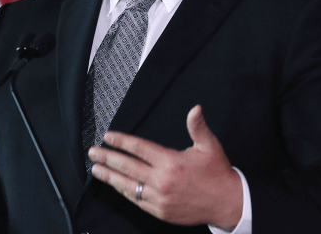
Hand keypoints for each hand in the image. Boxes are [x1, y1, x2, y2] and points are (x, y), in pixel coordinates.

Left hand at [88, 105, 242, 230]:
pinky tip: (116, 186)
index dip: (122, 142)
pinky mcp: (160, 211)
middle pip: (128, 167)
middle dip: (108, 158)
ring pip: (128, 185)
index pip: (139, 148)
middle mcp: (162, 180)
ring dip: (110, 177)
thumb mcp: (209, 146)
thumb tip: (195, 109)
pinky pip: (137, 200)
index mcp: (171, 161)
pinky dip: (124, 192)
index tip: (108, 137)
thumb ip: (198, 127)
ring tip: (96, 170)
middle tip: (93, 152)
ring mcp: (160, 198)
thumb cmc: (217, 172)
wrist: (227, 202)